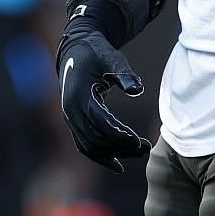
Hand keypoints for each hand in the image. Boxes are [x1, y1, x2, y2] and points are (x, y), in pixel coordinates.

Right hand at [57, 32, 152, 172]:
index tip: (139, 141)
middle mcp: (70, 110)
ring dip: (114, 153)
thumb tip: (137, 89)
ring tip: (138, 152)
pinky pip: (84, 145)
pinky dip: (100, 157)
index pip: (99, 122)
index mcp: (78, 95)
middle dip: (121, 146)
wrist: (74, 50)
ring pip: (90, 146)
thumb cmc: (96, 53)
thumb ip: (124, 73)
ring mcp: (69, 118)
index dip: (119, 135)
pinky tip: (119, 165)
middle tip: (145, 147)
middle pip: (95, 138)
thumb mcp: (111, 57)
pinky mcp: (73, 122)